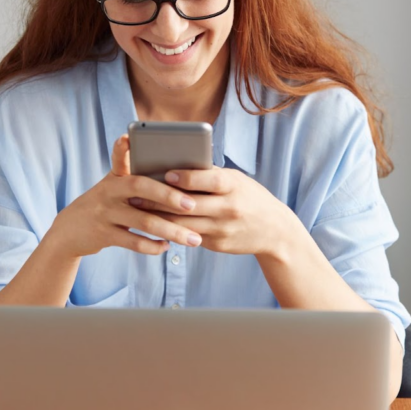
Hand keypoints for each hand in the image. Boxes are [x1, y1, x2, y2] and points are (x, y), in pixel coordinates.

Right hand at [46, 135, 202, 257]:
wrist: (70, 231)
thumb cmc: (105, 205)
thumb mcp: (113, 188)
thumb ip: (136, 181)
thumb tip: (178, 182)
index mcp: (115, 177)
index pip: (119, 158)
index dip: (122, 148)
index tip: (127, 137)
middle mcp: (109, 191)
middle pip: (140, 187)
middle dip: (169, 195)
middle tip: (192, 205)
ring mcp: (105, 213)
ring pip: (144, 220)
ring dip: (172, 231)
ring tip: (193, 239)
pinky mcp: (104, 234)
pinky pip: (133, 242)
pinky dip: (153, 246)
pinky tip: (166, 246)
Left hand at [133, 167, 299, 256]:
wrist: (275, 231)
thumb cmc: (250, 198)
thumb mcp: (237, 181)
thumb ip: (211, 175)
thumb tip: (176, 165)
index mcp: (233, 187)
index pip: (207, 179)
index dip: (186, 177)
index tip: (165, 174)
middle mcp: (228, 208)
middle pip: (188, 204)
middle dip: (159, 199)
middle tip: (135, 193)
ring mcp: (222, 228)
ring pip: (183, 224)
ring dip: (158, 217)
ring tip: (138, 208)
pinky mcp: (217, 244)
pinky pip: (189, 236)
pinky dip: (170, 230)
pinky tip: (154, 224)